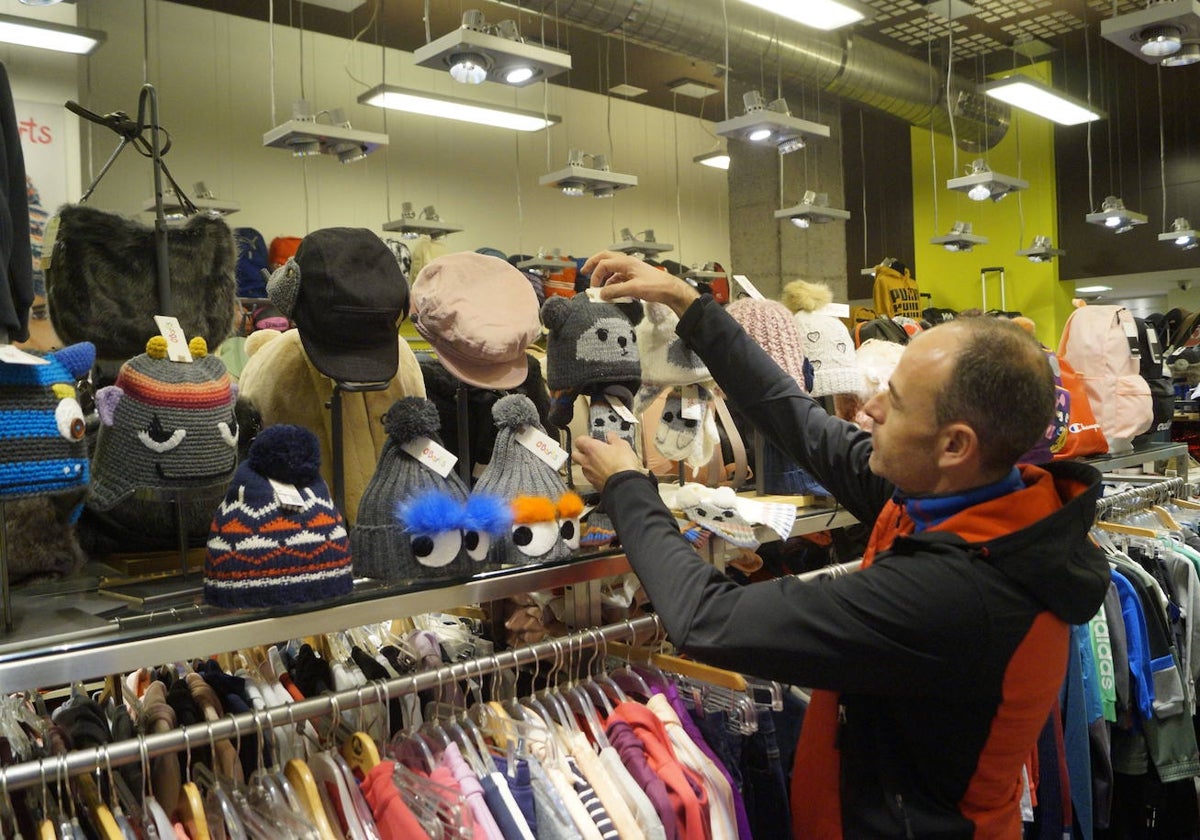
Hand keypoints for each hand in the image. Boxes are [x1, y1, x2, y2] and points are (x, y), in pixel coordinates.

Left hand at [572, 432, 645, 491]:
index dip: (586, 439)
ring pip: (583, 467)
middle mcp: (587, 461)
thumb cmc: (622, 464)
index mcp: (591, 448)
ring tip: (600, 463)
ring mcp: (589, 474)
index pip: (579, 440)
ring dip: (589, 464)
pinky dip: (595, 474)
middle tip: (592, 450)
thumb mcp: (622, 445)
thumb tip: (611, 436)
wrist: (624, 484)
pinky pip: (591, 477)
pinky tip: (605, 473)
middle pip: (575, 454)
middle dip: (581, 452)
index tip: (593, 439)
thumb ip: (614, 439)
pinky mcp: (594, 484)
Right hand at [581, 250, 699, 316]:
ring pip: (612, 268)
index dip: (595, 275)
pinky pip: (619, 277)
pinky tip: (611, 292)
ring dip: (604, 276)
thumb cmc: (655, 287)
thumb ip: (615, 291)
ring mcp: (631, 269)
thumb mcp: (634, 289)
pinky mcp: (635, 277)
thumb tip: (601, 294)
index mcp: (626, 262)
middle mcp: (627, 262)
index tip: (593, 288)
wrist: (671, 290)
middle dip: (594, 264)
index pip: (604, 264)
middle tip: (584, 271)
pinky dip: (612, 283)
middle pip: (606, 258)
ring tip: (598, 287)